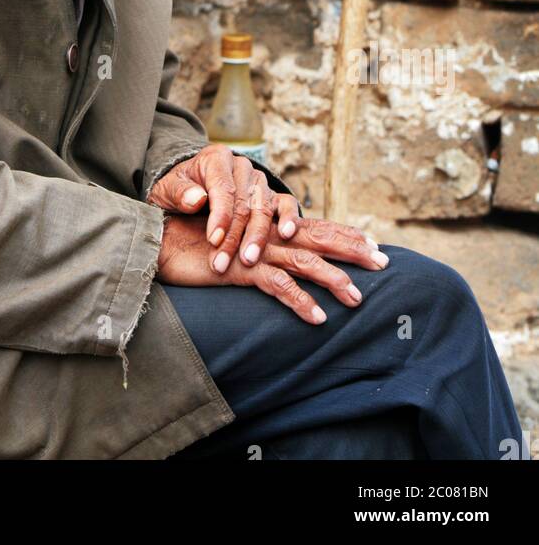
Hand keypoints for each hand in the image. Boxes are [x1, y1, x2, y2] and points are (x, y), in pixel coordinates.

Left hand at [147, 144, 300, 274]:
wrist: (190, 187)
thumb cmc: (178, 190)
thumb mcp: (167, 189)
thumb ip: (178, 192)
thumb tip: (196, 199)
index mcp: (216, 159)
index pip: (224, 189)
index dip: (220, 216)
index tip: (213, 240)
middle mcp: (241, 166)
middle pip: (244, 203)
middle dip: (235, 236)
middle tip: (223, 263)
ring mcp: (258, 180)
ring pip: (264, 208)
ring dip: (257, 236)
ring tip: (248, 260)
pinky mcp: (271, 194)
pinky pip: (285, 203)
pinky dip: (289, 217)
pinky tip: (287, 233)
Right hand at [155, 213, 389, 324]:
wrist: (161, 242)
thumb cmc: (196, 245)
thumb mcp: (235, 248)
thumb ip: (259, 250)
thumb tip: (286, 262)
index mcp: (268, 228)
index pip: (315, 227)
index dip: (345, 233)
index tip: (373, 243)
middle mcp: (267, 236)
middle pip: (319, 238)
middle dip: (353, 250)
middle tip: (384, 262)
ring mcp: (255, 251)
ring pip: (304, 262)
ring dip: (333, 280)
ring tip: (357, 299)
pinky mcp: (240, 269)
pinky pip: (276, 285)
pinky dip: (299, 301)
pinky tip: (318, 317)